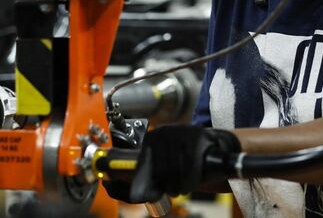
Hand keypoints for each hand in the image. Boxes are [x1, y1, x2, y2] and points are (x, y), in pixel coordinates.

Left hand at [126, 125, 240, 201]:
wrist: (213, 148)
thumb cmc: (183, 160)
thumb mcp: (161, 163)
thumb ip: (139, 174)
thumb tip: (108, 184)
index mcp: (150, 139)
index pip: (141, 166)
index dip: (148, 181)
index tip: (147, 186)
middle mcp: (163, 133)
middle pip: (160, 171)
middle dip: (168, 186)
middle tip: (174, 189)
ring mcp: (180, 133)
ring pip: (175, 171)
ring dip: (180, 186)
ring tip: (183, 186)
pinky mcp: (196, 137)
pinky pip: (191, 167)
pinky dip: (192, 180)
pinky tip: (192, 181)